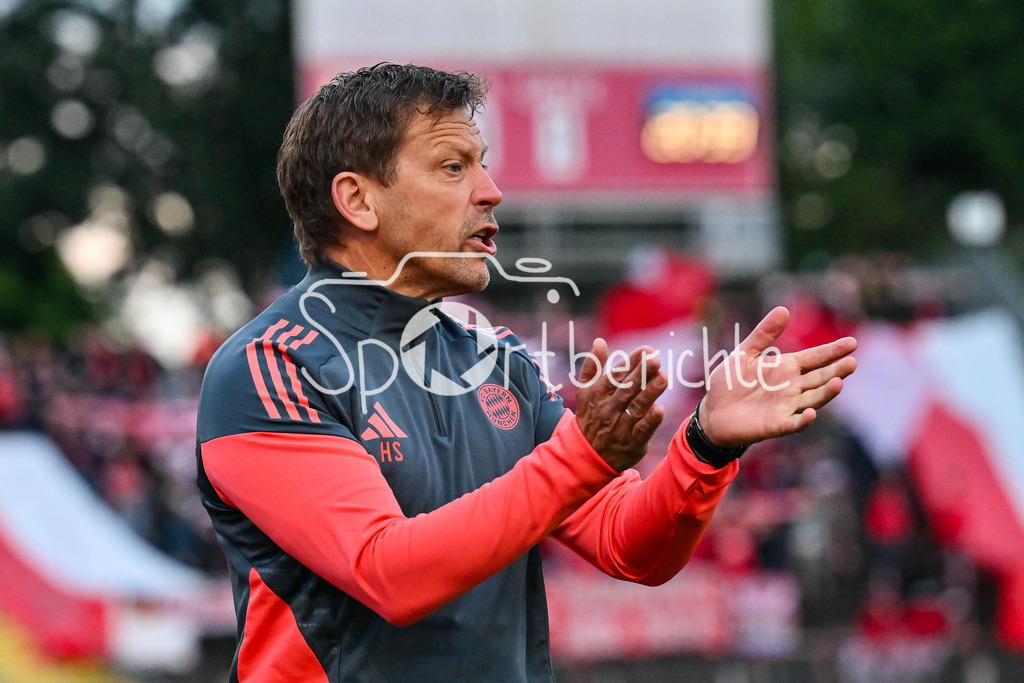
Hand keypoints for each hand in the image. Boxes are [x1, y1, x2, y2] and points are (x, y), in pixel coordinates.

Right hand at [574, 340, 667, 471]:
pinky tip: (659, 409)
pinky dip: (650, 421)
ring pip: (636, 407)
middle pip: (627, 389)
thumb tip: (599, 341)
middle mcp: (608, 408)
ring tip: (663, 378)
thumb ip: (593, 366)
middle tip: (656, 359)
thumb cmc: (590, 416)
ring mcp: (620, 426)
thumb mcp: (585, 391)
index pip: (617, 375)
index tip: (646, 350)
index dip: (632, 362)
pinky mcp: (631, 443)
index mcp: (598, 393)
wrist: (585, 454)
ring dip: (649, 393)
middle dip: (642, 373)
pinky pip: (641, 431)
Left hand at [699, 306, 856, 446]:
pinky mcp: (775, 425)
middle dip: (836, 371)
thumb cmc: (730, 382)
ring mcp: (785, 407)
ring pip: (812, 400)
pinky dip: (802, 420)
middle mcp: (791, 387)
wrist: (712, 411)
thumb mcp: (744, 353)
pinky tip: (810, 413)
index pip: (815, 358)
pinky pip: (792, 423)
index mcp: (786, 368)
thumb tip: (783, 310)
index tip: (852, 343)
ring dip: (825, 393)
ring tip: (838, 383)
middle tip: (852, 362)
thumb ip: (763, 334)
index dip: (832, 351)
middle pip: (819, 378)